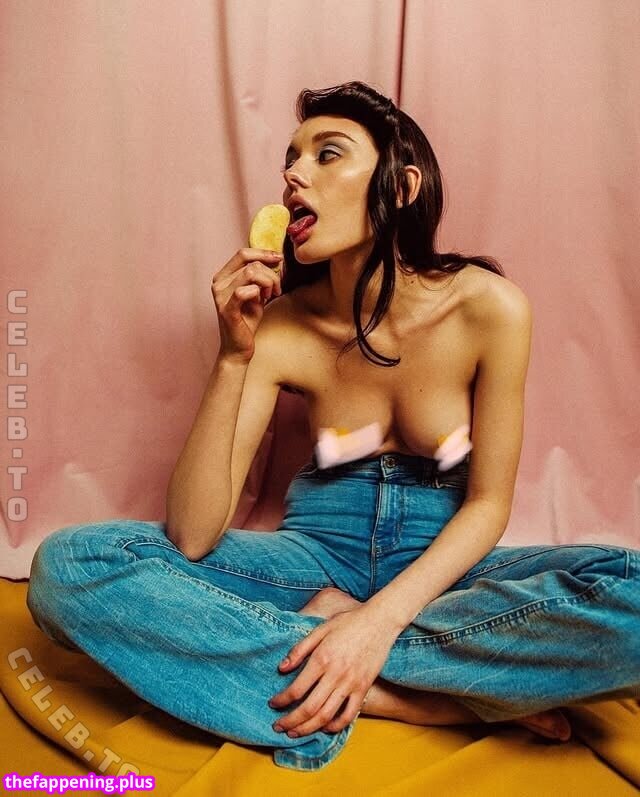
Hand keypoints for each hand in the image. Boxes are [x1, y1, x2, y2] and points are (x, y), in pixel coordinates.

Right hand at [211, 247, 283, 362]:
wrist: (239, 347)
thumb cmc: (247, 320)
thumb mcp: (256, 293)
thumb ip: (260, 276)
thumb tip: (274, 257)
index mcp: (223, 276)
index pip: (243, 253)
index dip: (263, 253)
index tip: (279, 259)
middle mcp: (218, 283)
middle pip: (251, 264)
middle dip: (271, 274)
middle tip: (276, 289)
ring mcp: (220, 296)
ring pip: (251, 273)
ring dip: (268, 283)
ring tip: (271, 295)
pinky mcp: (226, 310)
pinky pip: (244, 292)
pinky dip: (258, 292)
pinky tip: (262, 300)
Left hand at [268, 605, 397, 737]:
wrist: (380, 621)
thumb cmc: (348, 622)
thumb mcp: (320, 629)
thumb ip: (300, 649)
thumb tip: (281, 668)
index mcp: (322, 659)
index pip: (296, 689)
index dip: (281, 700)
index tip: (272, 704)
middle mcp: (335, 675)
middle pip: (309, 708)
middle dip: (290, 721)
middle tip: (278, 726)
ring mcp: (351, 684)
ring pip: (326, 716)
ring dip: (308, 728)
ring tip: (295, 733)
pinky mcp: (363, 688)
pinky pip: (349, 715)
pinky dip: (335, 726)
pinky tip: (324, 727)